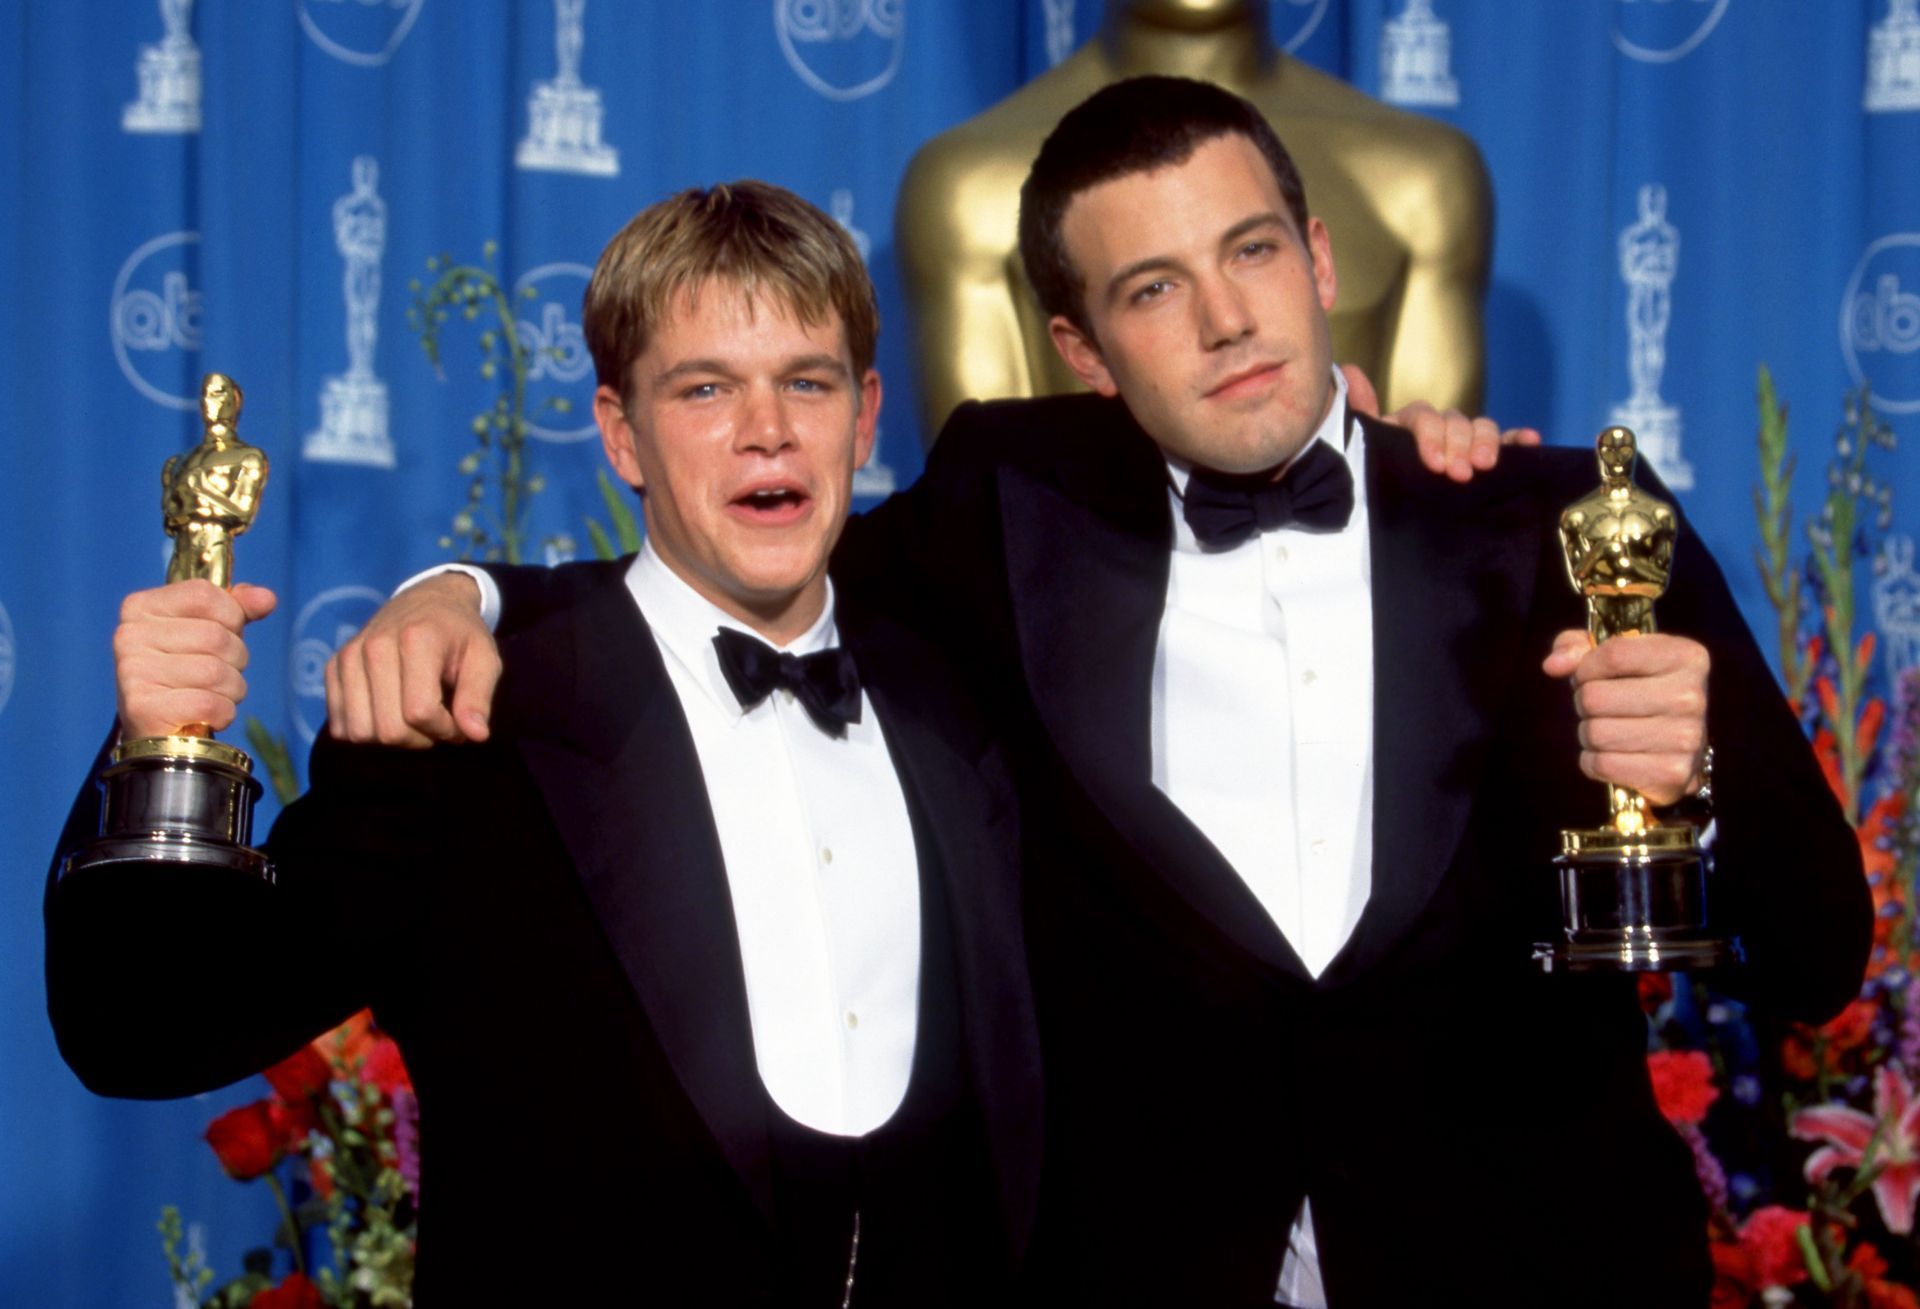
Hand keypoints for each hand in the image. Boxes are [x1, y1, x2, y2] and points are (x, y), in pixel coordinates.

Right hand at [115, 580, 277, 738]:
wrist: (157, 731)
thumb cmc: (186, 672)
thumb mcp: (209, 630)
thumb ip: (237, 609)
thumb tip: (266, 599)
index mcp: (141, 607)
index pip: (204, 594)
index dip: (231, 616)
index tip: (225, 633)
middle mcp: (129, 635)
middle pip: (215, 637)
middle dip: (235, 659)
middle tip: (217, 675)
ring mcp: (132, 672)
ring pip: (216, 672)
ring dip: (231, 689)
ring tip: (212, 695)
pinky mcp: (142, 708)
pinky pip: (210, 704)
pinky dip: (222, 713)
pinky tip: (206, 716)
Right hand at [325, 573, 499, 747]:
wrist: (426, 601)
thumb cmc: (460, 635)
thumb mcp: (484, 659)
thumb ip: (479, 696)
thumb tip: (476, 735)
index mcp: (416, 639)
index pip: (420, 712)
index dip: (444, 729)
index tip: (458, 721)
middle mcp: (375, 646)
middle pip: (389, 729)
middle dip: (421, 739)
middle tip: (438, 723)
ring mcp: (349, 657)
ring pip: (361, 733)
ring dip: (393, 738)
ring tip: (414, 719)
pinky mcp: (333, 668)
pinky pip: (340, 726)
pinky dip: (367, 730)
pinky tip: (390, 714)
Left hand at [1340, 363, 1541, 482]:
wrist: (1382, 532)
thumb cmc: (1372, 487)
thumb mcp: (1360, 453)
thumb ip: (1360, 418)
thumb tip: (1350, 372)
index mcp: (1406, 427)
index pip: (1423, 417)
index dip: (1430, 436)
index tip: (1434, 465)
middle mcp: (1436, 432)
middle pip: (1454, 421)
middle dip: (1459, 445)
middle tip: (1461, 473)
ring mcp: (1462, 446)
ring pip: (1480, 428)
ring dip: (1486, 442)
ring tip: (1486, 466)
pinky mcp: (1483, 462)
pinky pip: (1506, 443)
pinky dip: (1519, 440)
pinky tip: (1532, 440)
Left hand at [1541, 629, 1709, 805]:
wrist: (1679, 746)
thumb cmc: (1640, 689)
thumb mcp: (1615, 655)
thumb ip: (1578, 647)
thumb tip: (1553, 665)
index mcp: (1685, 657)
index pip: (1614, 654)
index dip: (1586, 667)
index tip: (1590, 675)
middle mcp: (1691, 696)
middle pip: (1595, 697)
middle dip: (1585, 703)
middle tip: (1601, 707)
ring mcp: (1686, 738)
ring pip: (1594, 733)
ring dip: (1589, 733)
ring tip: (1610, 729)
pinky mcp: (1672, 773)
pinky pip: (1601, 764)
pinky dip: (1594, 761)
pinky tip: (1614, 754)